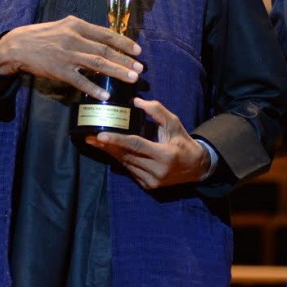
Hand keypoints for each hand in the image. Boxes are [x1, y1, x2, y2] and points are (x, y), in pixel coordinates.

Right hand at [0, 16, 142, 99]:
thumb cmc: (43, 36)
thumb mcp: (64, 27)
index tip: (138, 50)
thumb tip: (105, 41)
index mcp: (76, 25)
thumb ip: (83, 32)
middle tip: (140, 68)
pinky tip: (105, 95)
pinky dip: (93, 88)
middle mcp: (74, 38)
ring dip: (116, 71)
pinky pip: (79, 81)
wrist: (17, 45)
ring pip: (97, 63)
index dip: (124, 42)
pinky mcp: (58, 70)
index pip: (106, 34)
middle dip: (125, 59)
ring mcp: (66, 55)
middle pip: (105, 50)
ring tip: (131, 78)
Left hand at [85, 97, 209, 188]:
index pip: (135, 145)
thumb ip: (157, 111)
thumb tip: (136, 101)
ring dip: (110, 152)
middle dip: (107, 146)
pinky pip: (129, 170)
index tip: (100, 135)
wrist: (197, 168)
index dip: (117, 140)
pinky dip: (119, 159)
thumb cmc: (184, 142)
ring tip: (95, 142)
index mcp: (164, 155)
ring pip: (125, 163)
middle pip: (126, 155)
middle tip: (89, 137)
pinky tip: (109, 150)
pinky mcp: (148, 185)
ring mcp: (151, 181)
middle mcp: (156, 170)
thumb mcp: (174, 124)